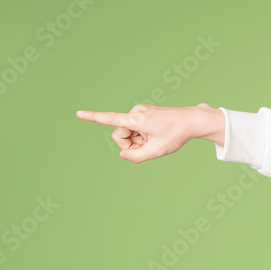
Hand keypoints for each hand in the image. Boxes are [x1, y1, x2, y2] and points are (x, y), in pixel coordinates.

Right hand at [75, 103, 220, 162]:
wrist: (191, 121)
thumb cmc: (176, 135)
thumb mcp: (157, 151)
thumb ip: (136, 157)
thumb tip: (123, 155)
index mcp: (137, 120)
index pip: (111, 119)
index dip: (93, 118)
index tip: (78, 113)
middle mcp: (135, 113)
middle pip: (120, 135)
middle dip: (130, 145)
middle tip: (148, 146)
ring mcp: (139, 112)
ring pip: (128, 133)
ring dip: (138, 141)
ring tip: (154, 139)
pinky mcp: (143, 114)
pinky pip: (135, 129)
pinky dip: (142, 136)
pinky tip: (156, 134)